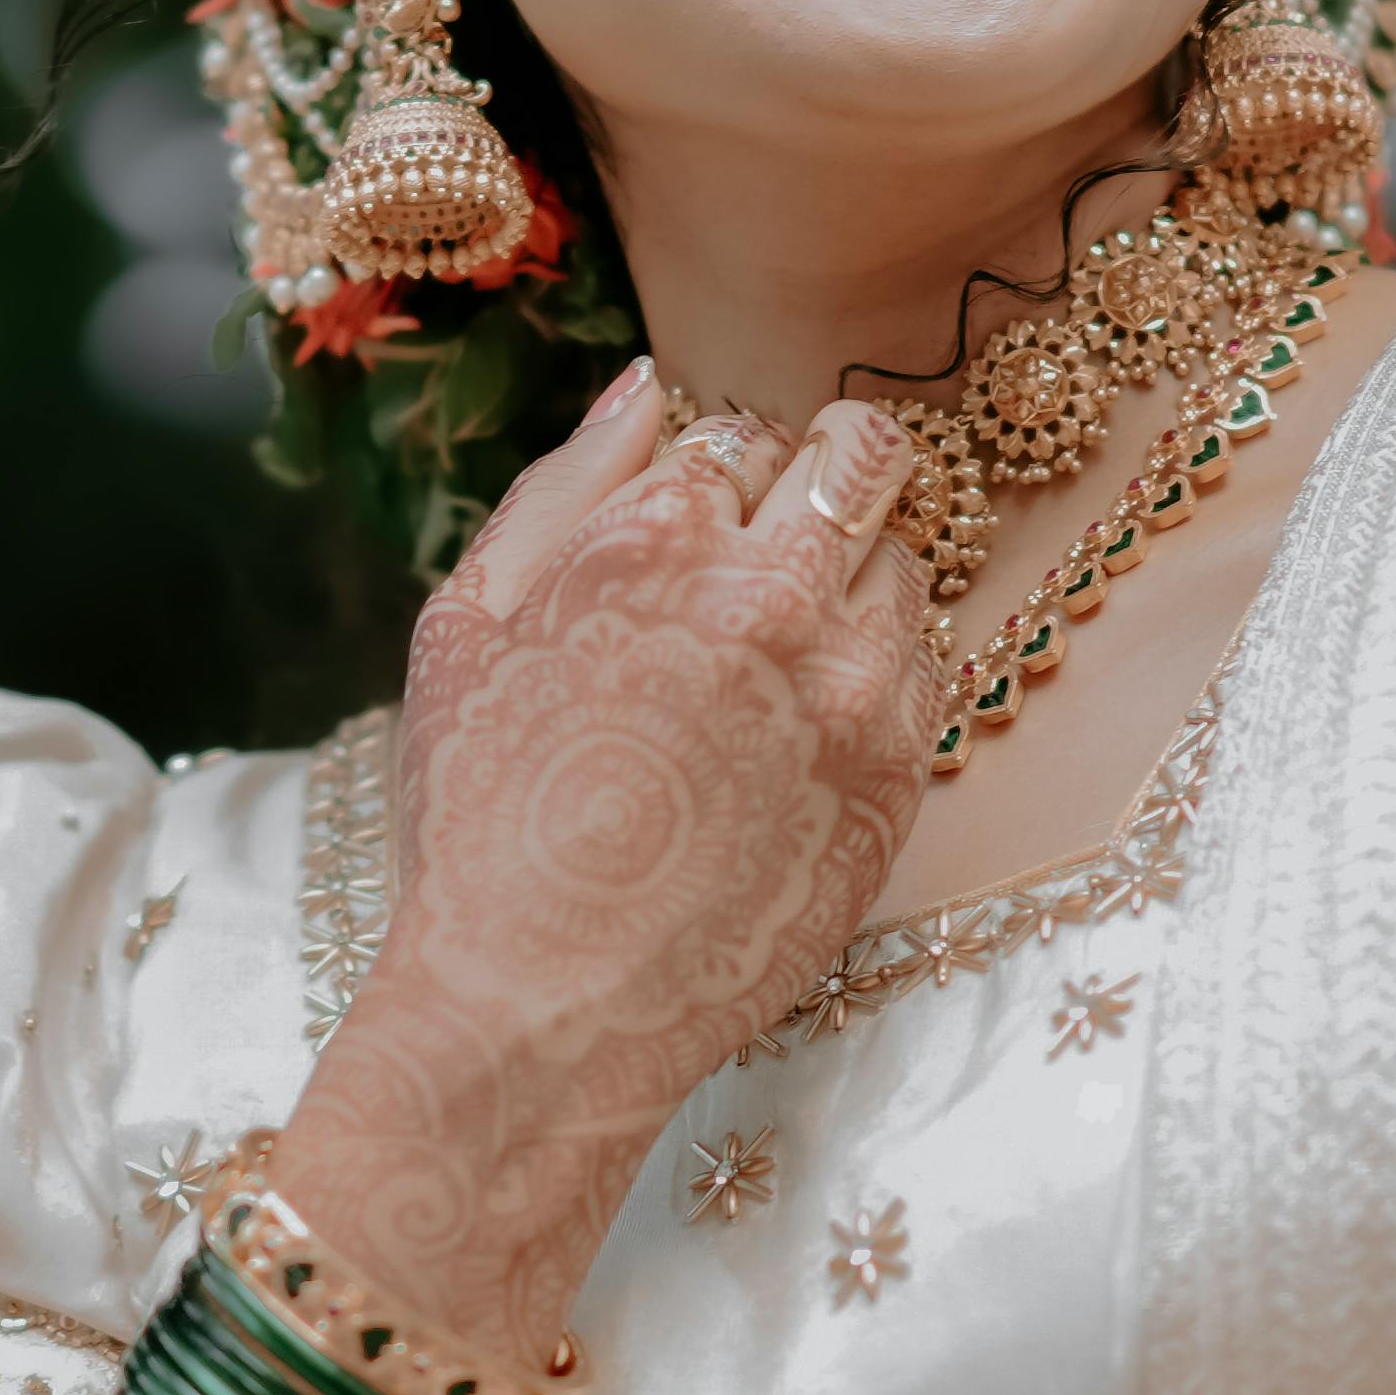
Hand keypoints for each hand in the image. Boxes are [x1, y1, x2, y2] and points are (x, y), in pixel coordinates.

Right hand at [301, 367, 934, 1329]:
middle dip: (824, 479)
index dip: (719, 473)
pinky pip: (928, 669)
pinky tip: (799, 730)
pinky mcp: (902, 777)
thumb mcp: (467, 628)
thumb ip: (563, 487)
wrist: (544, 1008)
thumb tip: (649, 386)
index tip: (693, 528)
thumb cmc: (483, 819)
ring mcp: (857, 690)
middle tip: (774, 546)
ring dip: (853, 580)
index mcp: (658, 540)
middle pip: (862, 462)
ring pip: (906, 563)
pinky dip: (878, 673)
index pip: (744, 432)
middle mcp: (778, 596)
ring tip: (770, 662)